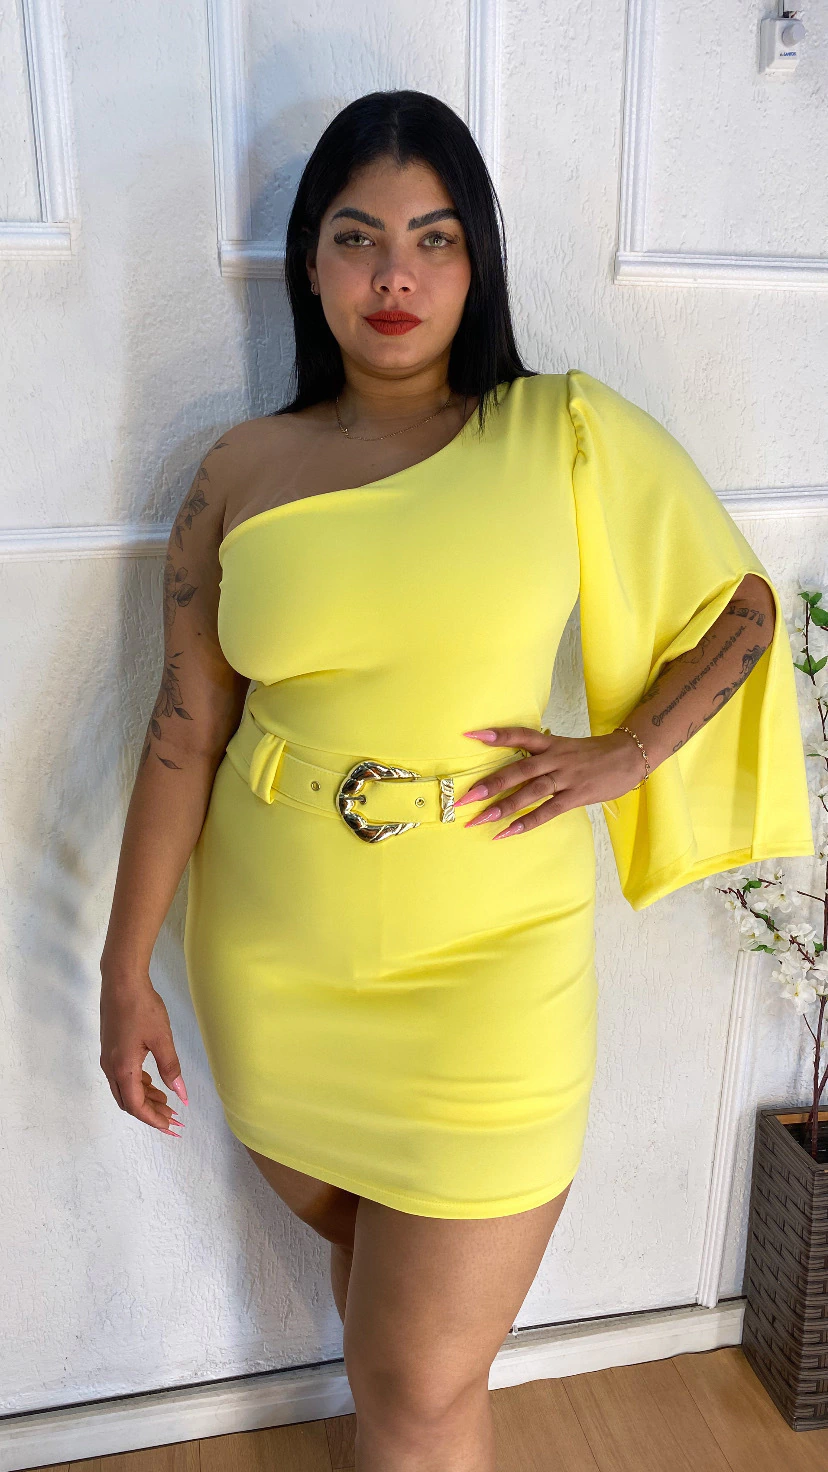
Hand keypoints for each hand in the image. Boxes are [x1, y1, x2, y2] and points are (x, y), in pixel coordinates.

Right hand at [99, 973, 187, 1135]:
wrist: (121, 981)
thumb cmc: (143, 1008)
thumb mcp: (162, 1038)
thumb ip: (171, 1068)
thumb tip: (181, 1094)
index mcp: (122, 1068)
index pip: (136, 1106)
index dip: (153, 1119)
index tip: (171, 1127)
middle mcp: (111, 1068)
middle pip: (128, 1102)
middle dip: (150, 1113)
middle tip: (173, 1119)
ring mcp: (108, 1058)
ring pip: (125, 1090)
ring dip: (145, 1099)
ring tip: (167, 1103)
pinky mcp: (111, 1049)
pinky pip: (123, 1077)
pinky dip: (139, 1085)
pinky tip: (154, 1083)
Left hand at [455, 725, 646, 837]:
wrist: (630, 756)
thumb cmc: (594, 754)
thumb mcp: (566, 747)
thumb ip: (543, 755)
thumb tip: (517, 764)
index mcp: (551, 744)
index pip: (519, 735)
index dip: (496, 734)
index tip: (469, 734)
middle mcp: (554, 759)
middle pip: (517, 770)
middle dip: (489, 784)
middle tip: (464, 797)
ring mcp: (565, 778)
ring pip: (529, 792)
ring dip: (503, 807)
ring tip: (480, 818)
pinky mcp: (576, 796)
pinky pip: (548, 811)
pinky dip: (527, 822)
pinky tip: (508, 832)